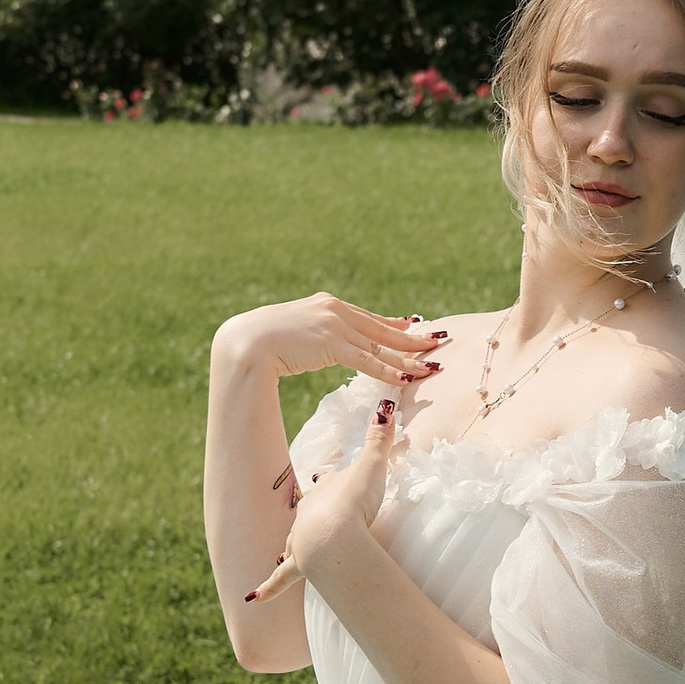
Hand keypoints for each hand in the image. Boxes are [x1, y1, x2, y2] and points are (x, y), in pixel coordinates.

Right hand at [214, 292, 446, 392]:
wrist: (245, 341)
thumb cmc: (262, 341)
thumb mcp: (295, 332)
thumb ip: (314, 335)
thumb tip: (319, 345)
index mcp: (328, 305)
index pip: (369, 318)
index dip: (394, 325)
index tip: (415, 327)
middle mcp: (335, 311)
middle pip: (383, 329)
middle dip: (413, 339)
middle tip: (439, 342)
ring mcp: (334, 326)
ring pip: (380, 346)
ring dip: (408, 358)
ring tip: (432, 366)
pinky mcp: (331, 344)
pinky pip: (367, 361)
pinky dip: (388, 370)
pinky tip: (406, 378)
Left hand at [248, 397, 394, 605]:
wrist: (334, 537)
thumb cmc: (353, 502)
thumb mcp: (372, 467)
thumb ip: (380, 438)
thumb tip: (386, 404)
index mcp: (323, 490)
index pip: (326, 481)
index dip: (329, 480)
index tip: (325, 477)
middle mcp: (307, 514)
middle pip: (307, 511)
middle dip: (310, 514)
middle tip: (313, 516)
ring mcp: (302, 541)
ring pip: (292, 543)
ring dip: (289, 549)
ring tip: (282, 555)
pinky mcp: (301, 568)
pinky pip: (282, 580)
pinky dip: (269, 588)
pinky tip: (253, 598)